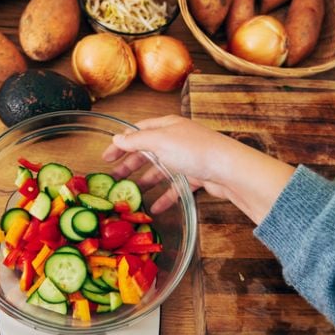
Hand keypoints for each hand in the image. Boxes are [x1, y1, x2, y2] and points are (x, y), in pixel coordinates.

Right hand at [103, 115, 295, 223]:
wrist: (229, 169)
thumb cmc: (194, 150)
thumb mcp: (159, 141)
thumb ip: (136, 140)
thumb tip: (117, 138)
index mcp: (167, 126)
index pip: (138, 132)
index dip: (121, 144)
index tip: (106, 157)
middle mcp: (177, 139)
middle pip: (148, 151)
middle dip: (130, 164)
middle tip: (114, 178)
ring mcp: (188, 158)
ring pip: (162, 170)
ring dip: (146, 181)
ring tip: (131, 194)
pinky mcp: (198, 176)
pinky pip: (177, 187)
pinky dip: (166, 196)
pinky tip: (155, 208)